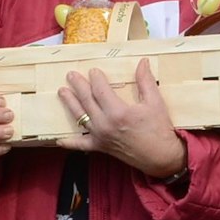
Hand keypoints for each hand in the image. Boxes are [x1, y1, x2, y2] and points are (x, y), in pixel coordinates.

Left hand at [57, 58, 186, 178]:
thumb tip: (142, 62)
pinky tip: (59, 139)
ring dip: (70, 103)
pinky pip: (80, 145)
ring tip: (63, 92)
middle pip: (86, 100)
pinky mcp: (100, 147)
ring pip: (79, 117)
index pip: (100, 89)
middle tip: (71, 75)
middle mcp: (105, 124)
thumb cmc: (159, 129)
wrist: (161, 157)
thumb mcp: (155, 102)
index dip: (95, 78)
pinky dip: (69, 142)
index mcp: (118, 111)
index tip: (94, 70)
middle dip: (78, 85)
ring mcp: (100, 136)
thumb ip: (145, 81)